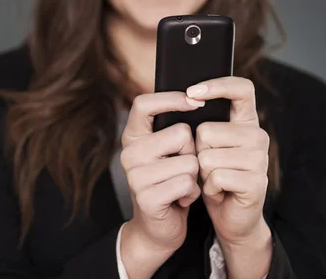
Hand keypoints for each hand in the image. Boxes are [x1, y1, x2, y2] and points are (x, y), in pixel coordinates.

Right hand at [119, 92, 202, 278]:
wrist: (157, 227)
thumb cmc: (169, 182)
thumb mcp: (165, 151)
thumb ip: (171, 128)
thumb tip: (196, 98)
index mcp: (132, 137)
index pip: (143, 103)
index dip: (171, 98)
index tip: (195, 101)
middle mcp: (129, 153)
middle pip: (181, 133)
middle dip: (192, 151)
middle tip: (182, 167)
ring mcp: (135, 176)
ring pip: (189, 161)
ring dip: (195, 176)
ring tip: (182, 185)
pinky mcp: (147, 197)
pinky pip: (187, 183)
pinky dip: (192, 192)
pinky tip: (181, 199)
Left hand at [187, 77, 272, 277]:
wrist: (230, 216)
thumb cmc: (214, 175)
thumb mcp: (207, 145)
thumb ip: (202, 123)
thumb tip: (185, 99)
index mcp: (246, 121)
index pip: (241, 88)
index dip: (217, 85)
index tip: (192, 92)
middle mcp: (257, 136)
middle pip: (207, 130)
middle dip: (197, 151)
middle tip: (208, 166)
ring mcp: (259, 159)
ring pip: (208, 156)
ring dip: (202, 172)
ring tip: (214, 179)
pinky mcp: (256, 182)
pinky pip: (216, 177)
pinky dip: (209, 188)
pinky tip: (218, 192)